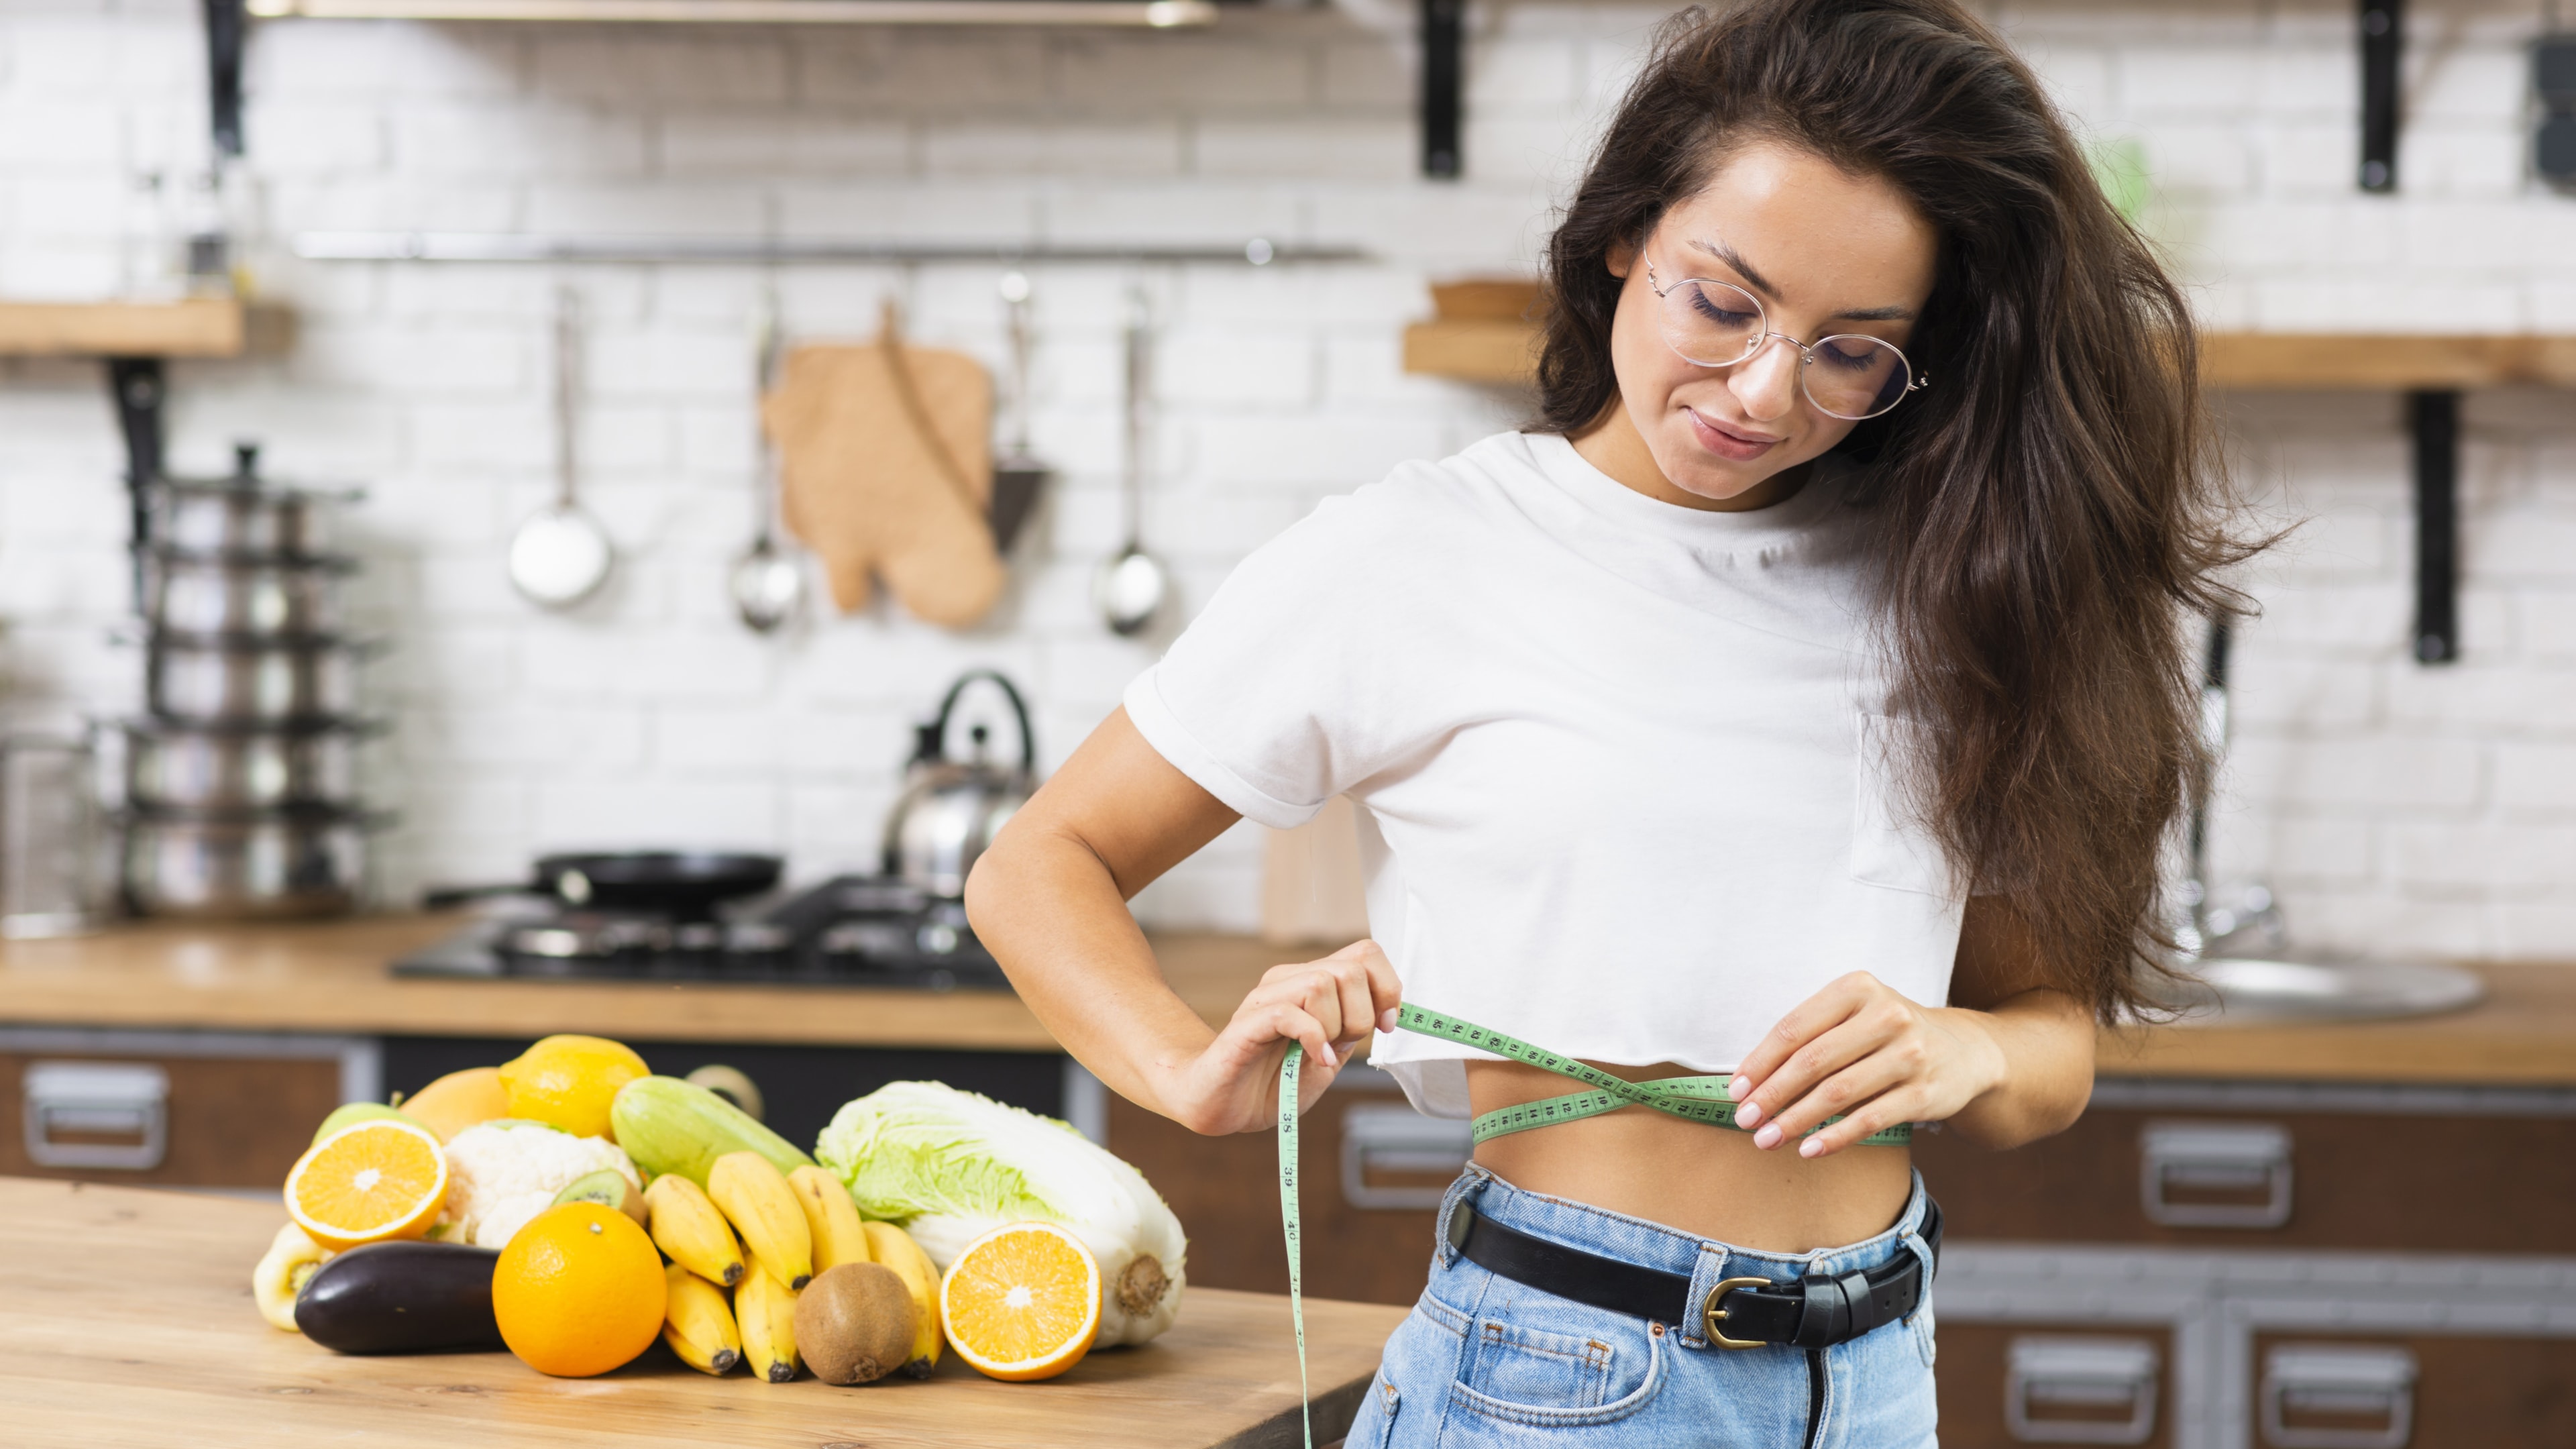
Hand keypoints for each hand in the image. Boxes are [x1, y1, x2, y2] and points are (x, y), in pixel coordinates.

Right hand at [1155, 940, 1401, 1136]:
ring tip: (1320, 1054)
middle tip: (1344, 1045)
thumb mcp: (1328, 1058)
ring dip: (1335, 1027)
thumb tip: (1383, 1012)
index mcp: (1310, 983)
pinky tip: (1314, 1060)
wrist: (1222, 1106)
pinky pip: (1291, 1013)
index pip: (1364, 953)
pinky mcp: (1248, 1023)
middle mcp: (1288, 981)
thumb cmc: (1272, 1084)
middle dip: (1362, 1014)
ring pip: (1322, 983)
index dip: (1387, 986)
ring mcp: (1266, 999)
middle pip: (1349, 969)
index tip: (1386, 1024)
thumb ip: (1351, 1032)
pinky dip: (1313, 1039)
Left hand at [1725, 971, 2006, 1159]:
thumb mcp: (1854, 1015)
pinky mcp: (1924, 1093)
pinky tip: (1808, 1149)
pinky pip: (1869, 1120)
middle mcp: (1887, 1016)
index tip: (1735, 1090)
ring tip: (1766, 1139)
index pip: (1795, 1028)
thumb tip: (1751, 1082)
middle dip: (1771, 1095)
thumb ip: (1810, 1037)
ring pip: (1838, 1094)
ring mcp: (1910, 1054)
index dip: (1760, 1062)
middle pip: (1812, 1062)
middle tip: (1744, 1120)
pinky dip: (1834, 1138)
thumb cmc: (1888, 1033)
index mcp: (1858, 988)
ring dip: (1795, 1121)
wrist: (1965, 1051)